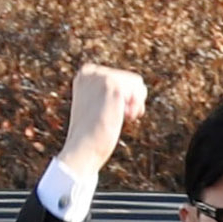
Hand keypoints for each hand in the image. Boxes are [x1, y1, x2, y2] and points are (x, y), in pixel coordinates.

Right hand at [60, 62, 147, 179]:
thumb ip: (110, 92)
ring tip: (116, 117)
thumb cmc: (92, 135)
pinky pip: (140, 92)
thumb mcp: (98, 106)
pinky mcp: (112, 85)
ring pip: (138, 84)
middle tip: (112, 117)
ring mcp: (101, 77)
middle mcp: (91, 72)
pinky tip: (121, 117)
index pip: (121, 78)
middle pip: (132, 80)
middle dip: (129, 101)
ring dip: (133, 105)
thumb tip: (137, 86)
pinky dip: (135, 108)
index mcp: (85, 74)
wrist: (83, 149)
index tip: (106, 112)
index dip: (122, 99)